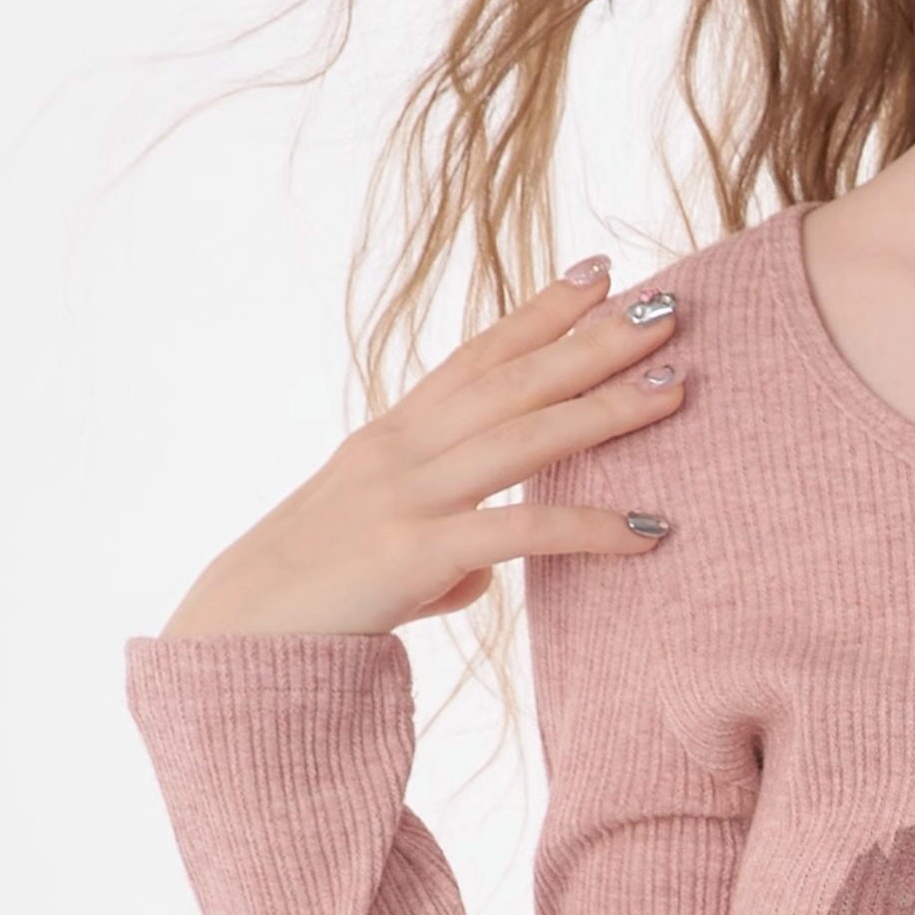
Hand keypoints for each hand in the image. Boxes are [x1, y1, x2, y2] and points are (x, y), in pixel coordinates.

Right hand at [154, 258, 685, 638]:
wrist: (237, 643)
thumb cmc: (314, 597)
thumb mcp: (383, 549)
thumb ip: (442, 543)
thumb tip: (490, 566)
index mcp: (392, 437)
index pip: (477, 357)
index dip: (540, 312)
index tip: (599, 271)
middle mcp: (401, 451)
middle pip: (513, 380)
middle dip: (592, 341)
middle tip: (667, 308)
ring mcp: (406, 498)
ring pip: (524, 438)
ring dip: (605, 408)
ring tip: (677, 387)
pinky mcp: (413, 554)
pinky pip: (520, 531)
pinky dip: (591, 527)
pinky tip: (651, 530)